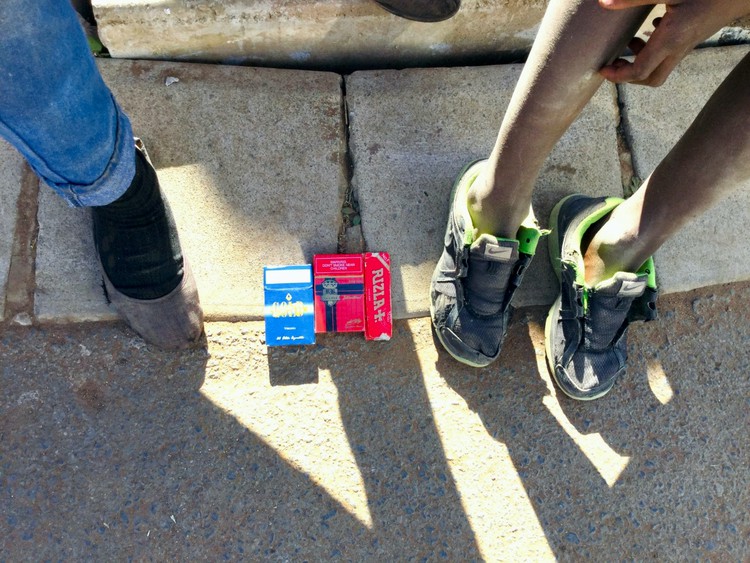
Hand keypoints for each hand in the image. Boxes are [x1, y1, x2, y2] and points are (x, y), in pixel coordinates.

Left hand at [599, 0, 749, 85]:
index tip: (602, 68)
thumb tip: (603, 2)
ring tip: (632, 43)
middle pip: (650, 79)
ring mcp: (687, 46)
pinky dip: (655, 51)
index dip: (617, 76)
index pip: (638, 72)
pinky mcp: (692, 39)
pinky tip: (653, 29)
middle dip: (628, 77)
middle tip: (615, 62)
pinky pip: (670, 56)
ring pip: (660, 70)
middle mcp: (678, 49)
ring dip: (641, 63)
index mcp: (669, 40)